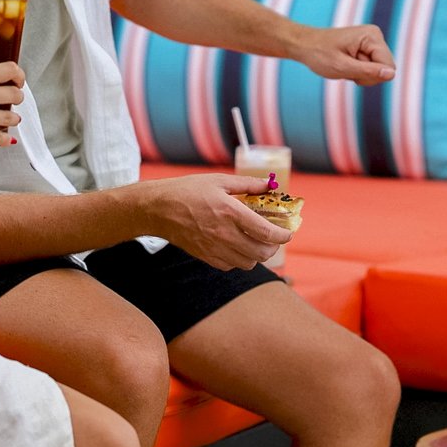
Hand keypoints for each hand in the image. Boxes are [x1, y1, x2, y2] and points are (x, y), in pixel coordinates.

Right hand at [0, 62, 24, 154]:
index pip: (10, 70)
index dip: (19, 75)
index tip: (18, 80)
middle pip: (16, 95)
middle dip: (17, 97)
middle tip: (12, 100)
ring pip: (12, 118)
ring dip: (13, 118)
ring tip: (8, 118)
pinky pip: (1, 138)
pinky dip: (5, 139)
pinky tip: (4, 137)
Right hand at [142, 174, 291, 270]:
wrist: (158, 209)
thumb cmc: (188, 191)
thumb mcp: (219, 181)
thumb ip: (247, 185)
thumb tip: (269, 184)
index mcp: (230, 212)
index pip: (267, 232)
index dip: (283, 235)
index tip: (288, 232)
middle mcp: (225, 234)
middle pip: (261, 252)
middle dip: (273, 247)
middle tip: (273, 237)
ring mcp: (214, 248)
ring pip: (248, 263)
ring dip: (257, 254)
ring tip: (255, 242)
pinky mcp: (206, 257)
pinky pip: (231, 266)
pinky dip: (240, 259)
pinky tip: (236, 246)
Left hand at [292, 24, 395, 85]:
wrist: (304, 45)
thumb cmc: (319, 54)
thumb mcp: (342, 67)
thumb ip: (369, 72)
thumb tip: (391, 75)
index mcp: (372, 36)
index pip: (388, 66)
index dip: (371, 75)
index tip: (350, 69)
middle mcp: (375, 36)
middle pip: (385, 69)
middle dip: (366, 75)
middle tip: (345, 68)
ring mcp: (372, 42)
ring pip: (378, 71)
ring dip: (360, 74)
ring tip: (344, 65)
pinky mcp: (367, 48)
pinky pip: (371, 68)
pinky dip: (358, 71)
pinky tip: (345, 64)